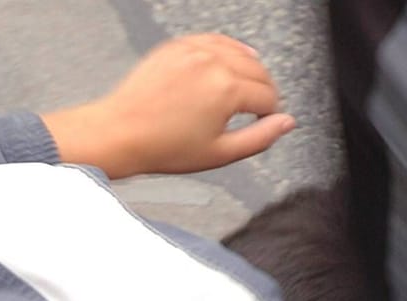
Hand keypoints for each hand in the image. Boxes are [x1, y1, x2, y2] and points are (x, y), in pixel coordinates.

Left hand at [42, 35, 294, 179]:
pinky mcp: (178, 45)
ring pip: (239, 52)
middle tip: (257, 109)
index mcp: (227, 90)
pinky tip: (228, 64)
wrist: (120, 134)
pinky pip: (214, 40)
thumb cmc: (162, 147)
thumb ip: (259, 138)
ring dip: (248, 70)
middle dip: (263, 91)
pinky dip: (226, 51)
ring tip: (244, 90)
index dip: (270, 113)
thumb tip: (286, 123)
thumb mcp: (219, 154)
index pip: (268, 96)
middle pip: (259, 71)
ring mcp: (194, 50)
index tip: (265, 121)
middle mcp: (213, 63)